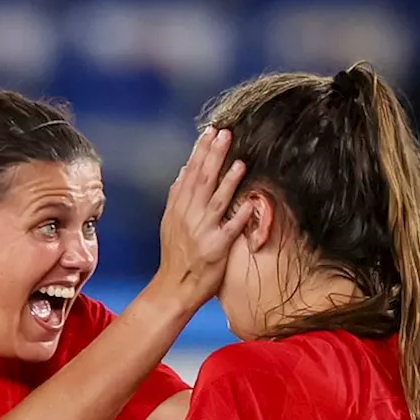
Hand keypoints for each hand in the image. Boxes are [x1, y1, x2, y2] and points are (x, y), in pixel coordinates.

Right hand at [155, 127, 251, 306]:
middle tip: (225, 134)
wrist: (174, 287)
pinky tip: (249, 202)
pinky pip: (230, 229)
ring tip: (240, 161)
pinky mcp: (216, 248)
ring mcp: (202, 232)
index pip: (189, 174)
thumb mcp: (170, 223)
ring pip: (216, 201)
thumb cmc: (175, 256)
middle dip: (214, 156)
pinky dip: (239, 216)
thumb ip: (177, 197)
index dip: (200, 152)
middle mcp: (189, 217)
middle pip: (202, 181)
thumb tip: (182, 172)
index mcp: (178, 208)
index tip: (210, 132)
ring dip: (228, 180)